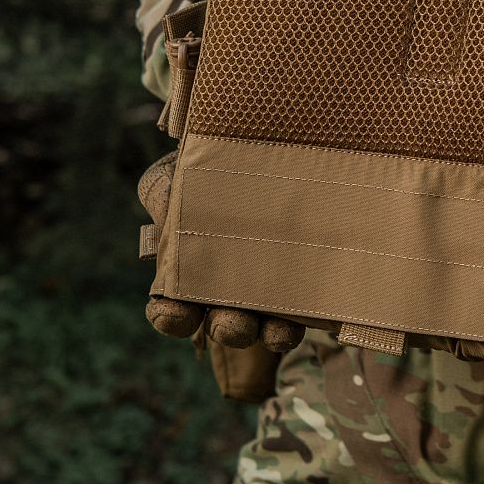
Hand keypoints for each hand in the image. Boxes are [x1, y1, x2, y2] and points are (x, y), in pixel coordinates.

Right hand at [138, 151, 304, 352]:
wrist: (267, 150)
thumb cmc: (210, 169)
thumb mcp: (177, 174)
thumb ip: (164, 192)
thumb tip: (166, 210)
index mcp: (192, 273)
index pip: (173, 309)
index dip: (171, 317)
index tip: (173, 311)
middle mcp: (230, 291)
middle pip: (225, 325)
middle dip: (228, 329)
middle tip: (232, 324)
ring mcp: (272, 290)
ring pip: (269, 327)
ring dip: (271, 333)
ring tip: (278, 330)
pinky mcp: (310, 282)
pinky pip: (312, 309)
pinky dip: (312, 312)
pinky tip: (319, 310)